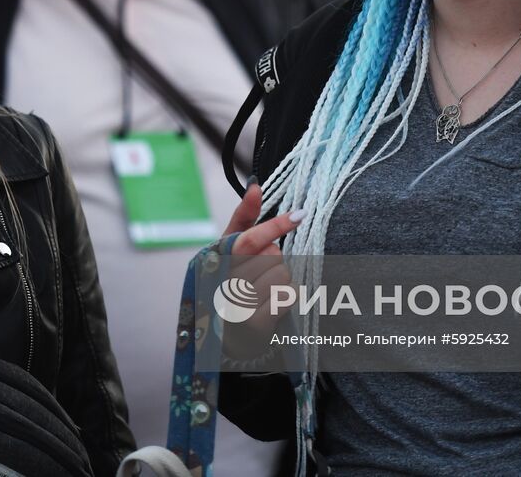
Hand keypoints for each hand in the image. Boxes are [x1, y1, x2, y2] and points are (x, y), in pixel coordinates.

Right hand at [220, 184, 304, 358]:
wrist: (225, 335)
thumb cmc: (230, 283)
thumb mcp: (229, 249)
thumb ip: (244, 218)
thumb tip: (256, 185)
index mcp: (220, 259)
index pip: (250, 239)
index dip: (275, 226)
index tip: (300, 214)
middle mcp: (226, 282)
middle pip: (273, 256)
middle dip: (274, 261)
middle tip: (260, 274)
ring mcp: (239, 305)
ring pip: (283, 275)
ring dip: (281, 282)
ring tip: (264, 292)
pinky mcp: (255, 325)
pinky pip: (287, 297)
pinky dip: (285, 300)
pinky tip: (270, 307)